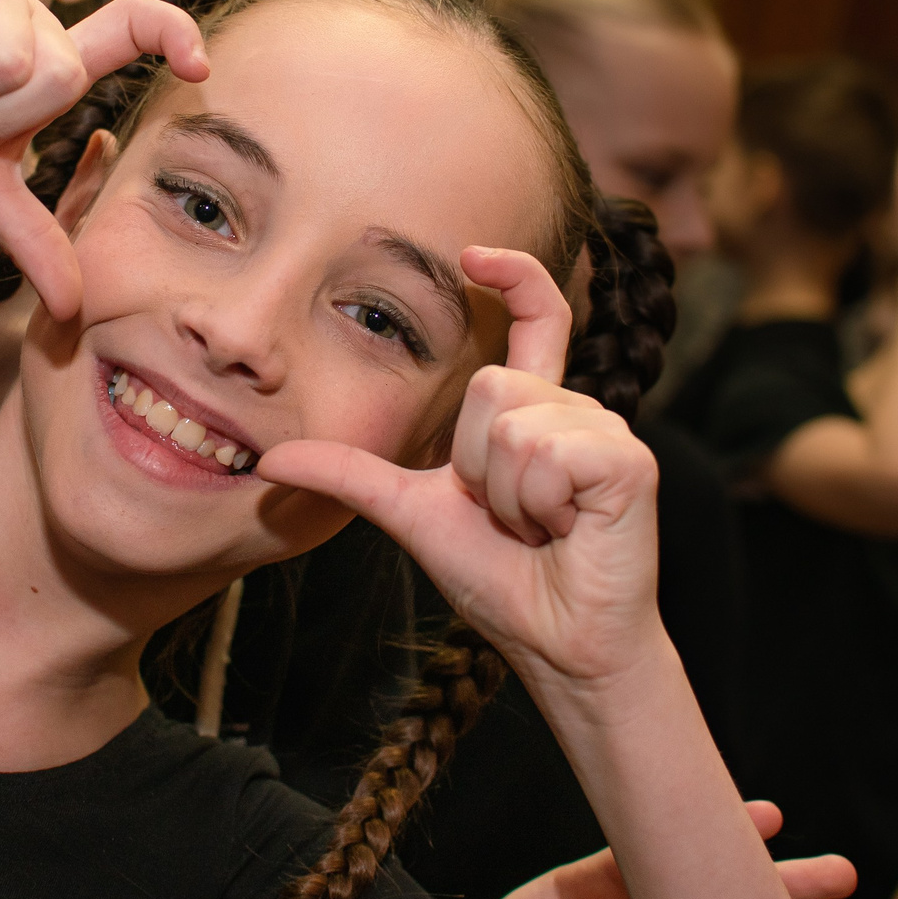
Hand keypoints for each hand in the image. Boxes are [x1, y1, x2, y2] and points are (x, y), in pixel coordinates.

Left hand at [255, 249, 663, 685]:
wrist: (556, 644)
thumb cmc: (501, 581)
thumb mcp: (412, 515)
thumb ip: (350, 476)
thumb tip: (270, 458)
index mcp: (534, 411)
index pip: (538, 318)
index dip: (514, 276)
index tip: (472, 254)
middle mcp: (574, 409)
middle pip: (489, 385)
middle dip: (475, 466)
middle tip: (510, 518)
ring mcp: (605, 432)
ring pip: (512, 423)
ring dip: (507, 497)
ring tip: (541, 530)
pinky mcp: (628, 461)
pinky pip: (546, 455)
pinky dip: (538, 506)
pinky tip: (567, 532)